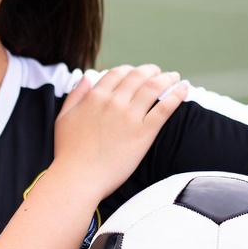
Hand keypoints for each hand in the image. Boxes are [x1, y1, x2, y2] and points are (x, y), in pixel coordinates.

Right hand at [53, 65, 186, 199]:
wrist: (78, 178)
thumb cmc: (68, 153)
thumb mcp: (63, 118)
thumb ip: (76, 95)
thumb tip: (87, 77)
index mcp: (95, 97)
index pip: (117, 73)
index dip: (129, 70)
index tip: (137, 73)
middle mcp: (114, 102)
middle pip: (138, 76)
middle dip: (151, 70)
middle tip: (159, 72)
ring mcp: (130, 116)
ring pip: (153, 87)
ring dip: (167, 78)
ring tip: (175, 77)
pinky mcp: (144, 133)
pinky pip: (164, 108)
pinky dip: (176, 95)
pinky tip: (184, 89)